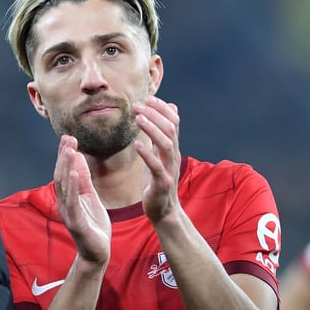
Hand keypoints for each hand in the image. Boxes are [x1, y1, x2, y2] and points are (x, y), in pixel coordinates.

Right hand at [54, 136, 110, 265]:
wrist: (98, 253)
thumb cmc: (93, 225)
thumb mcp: (90, 197)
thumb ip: (84, 179)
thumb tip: (79, 157)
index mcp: (67, 196)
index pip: (64, 171)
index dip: (65, 154)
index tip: (68, 137)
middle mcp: (63, 203)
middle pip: (61, 175)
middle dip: (64, 156)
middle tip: (68, 138)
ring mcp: (68, 213)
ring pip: (64, 186)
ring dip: (66, 166)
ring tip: (70, 149)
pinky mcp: (76, 222)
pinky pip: (72, 202)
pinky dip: (72, 186)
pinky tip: (73, 173)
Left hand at [134, 96, 182, 223]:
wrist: (163, 211)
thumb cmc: (158, 182)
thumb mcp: (160, 156)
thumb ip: (162, 136)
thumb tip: (170, 111)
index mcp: (172, 149)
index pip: (173, 122)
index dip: (162, 108)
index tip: (148, 98)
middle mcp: (174, 156)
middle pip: (171, 129)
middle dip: (155, 114)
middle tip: (138, 104)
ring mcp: (169, 169)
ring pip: (166, 144)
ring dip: (152, 128)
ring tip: (137, 118)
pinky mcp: (162, 183)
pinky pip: (156, 166)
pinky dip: (147, 153)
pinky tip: (136, 144)